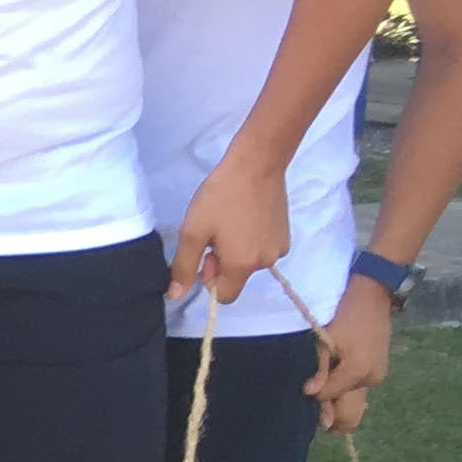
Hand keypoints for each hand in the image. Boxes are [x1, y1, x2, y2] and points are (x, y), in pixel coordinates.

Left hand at [171, 152, 290, 305]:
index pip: (225, 296)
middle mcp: (267, 263)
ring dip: (236, 250)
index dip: (209, 279)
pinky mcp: (286, 235)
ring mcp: (280, 248)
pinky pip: (261, 249)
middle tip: (215, 232)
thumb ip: (184, 266)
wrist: (257, 165)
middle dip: (222, 262)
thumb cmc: (220, 198)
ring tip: (230, 220)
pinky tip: (245, 216)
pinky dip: (251, 240)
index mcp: (243, 265)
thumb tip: (175, 295)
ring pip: (249, 262)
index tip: (205, 253)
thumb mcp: (193, 231)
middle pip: (237, 277)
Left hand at [310, 278, 393, 434]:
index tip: (306, 382)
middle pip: (344, 404)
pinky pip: (358, 385)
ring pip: (351, 396)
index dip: (313, 392)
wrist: (373, 296)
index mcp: (357, 371)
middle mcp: (372, 378)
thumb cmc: (344, 315)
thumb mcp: (324, 341)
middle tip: (316, 385)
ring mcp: (379, 375)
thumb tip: (310, 394)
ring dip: (336, 391)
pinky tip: (338, 369)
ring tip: (327, 370)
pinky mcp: (381, 370)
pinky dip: (346, 383)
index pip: (328, 396)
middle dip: (328, 402)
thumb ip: (319, 370)